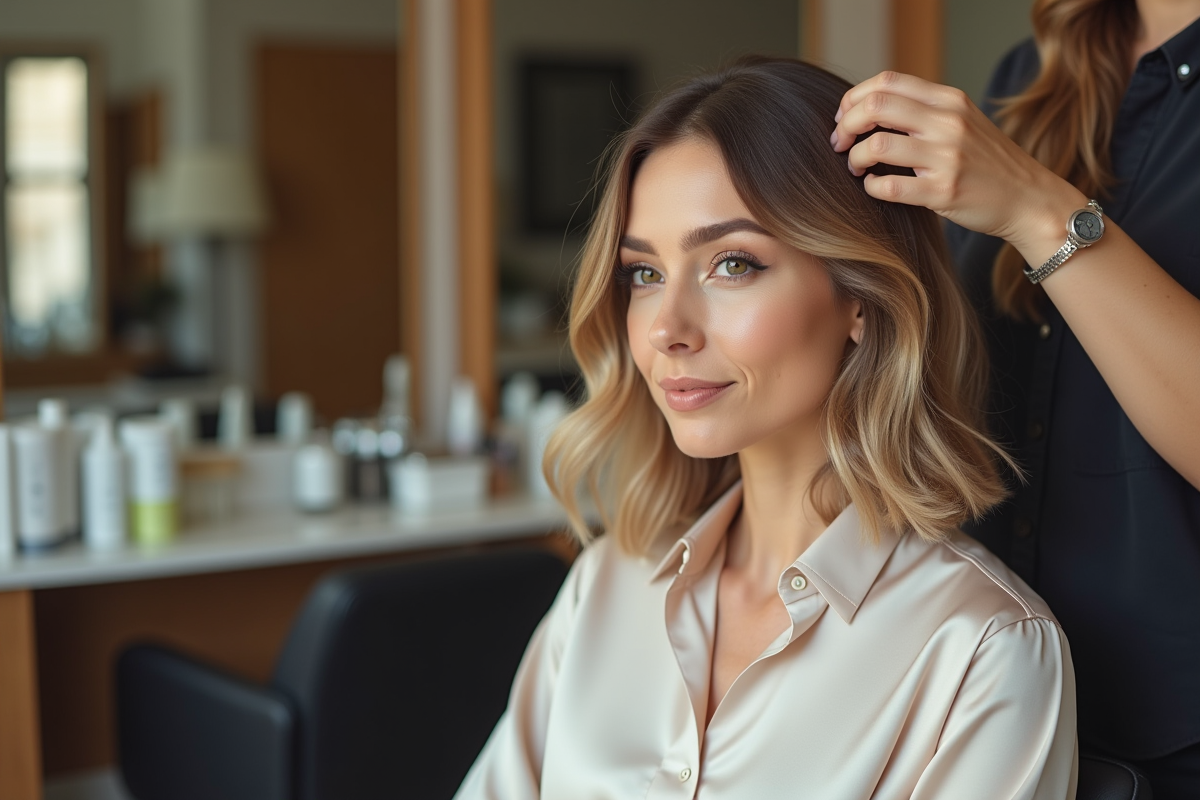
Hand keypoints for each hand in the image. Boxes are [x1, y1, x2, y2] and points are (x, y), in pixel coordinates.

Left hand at [830, 71, 1083, 259]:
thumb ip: (924, 110)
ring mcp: (947, 157)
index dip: (854, 98)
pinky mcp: (943, 191)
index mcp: (949, 100)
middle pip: (875, 106)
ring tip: (855, 168)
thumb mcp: (962, 121)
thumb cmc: (987, 163)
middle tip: (840, 143)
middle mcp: (948, 122)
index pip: (887, 82)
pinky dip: (871, 187)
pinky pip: (888, 186)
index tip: (844, 117)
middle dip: (846, 125)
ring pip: (876, 146)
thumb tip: (869, 108)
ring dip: (854, 158)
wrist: (1029, 198)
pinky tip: (875, 187)